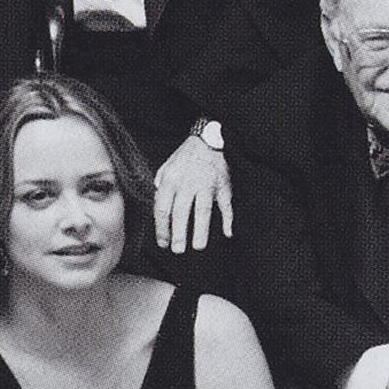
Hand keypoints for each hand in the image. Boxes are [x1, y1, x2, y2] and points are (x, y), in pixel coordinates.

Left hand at [153, 131, 231, 251]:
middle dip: (178, 234)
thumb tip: (159, 209)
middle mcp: (188, 183)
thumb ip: (160, 188)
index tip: (163, 243)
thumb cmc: (185, 157)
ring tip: (198, 246)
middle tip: (178, 250)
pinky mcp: (223, 185)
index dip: (161, 229)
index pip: (163, 209)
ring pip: (203, 210)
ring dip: (201, 229)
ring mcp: (207, 184)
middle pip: (181, 212)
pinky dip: (228, 219)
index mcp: (171, 179)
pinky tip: (228, 232)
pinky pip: (226, 204)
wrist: (207, 139)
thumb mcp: (166, 167)